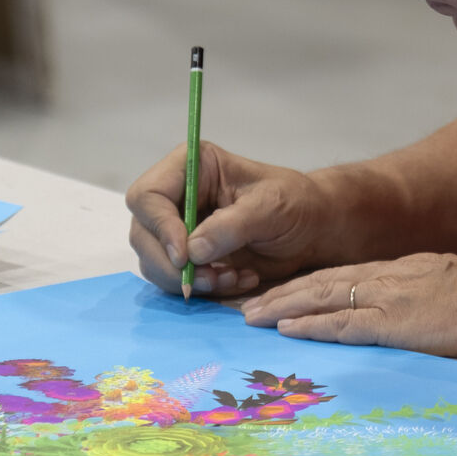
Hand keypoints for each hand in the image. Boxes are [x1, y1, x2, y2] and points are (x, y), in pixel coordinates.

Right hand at [127, 142, 336, 297]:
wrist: (313, 229)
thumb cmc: (296, 204)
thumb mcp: (270, 207)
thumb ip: (231, 226)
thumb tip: (192, 250)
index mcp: (192, 167)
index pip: (148, 196)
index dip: (160, 227)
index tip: (185, 255)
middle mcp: (177, 196)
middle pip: (143, 234)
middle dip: (173, 264)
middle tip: (209, 279)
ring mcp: (179, 228)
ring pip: (155, 262)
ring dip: (190, 280)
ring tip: (232, 278)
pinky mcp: (189, 256)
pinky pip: (177, 280)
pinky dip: (203, 288)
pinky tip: (238, 280)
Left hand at [241, 252, 456, 359]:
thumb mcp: (455, 286)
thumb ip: (429, 294)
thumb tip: (419, 309)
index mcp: (404, 269)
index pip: (346, 273)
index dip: (310, 284)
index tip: (284, 293)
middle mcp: (390, 277)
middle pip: (324, 280)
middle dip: (284, 292)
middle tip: (250, 304)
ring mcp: (390, 297)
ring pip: (323, 297)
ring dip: (284, 307)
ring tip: (252, 316)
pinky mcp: (395, 322)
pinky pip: (343, 323)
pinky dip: (311, 326)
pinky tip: (287, 329)